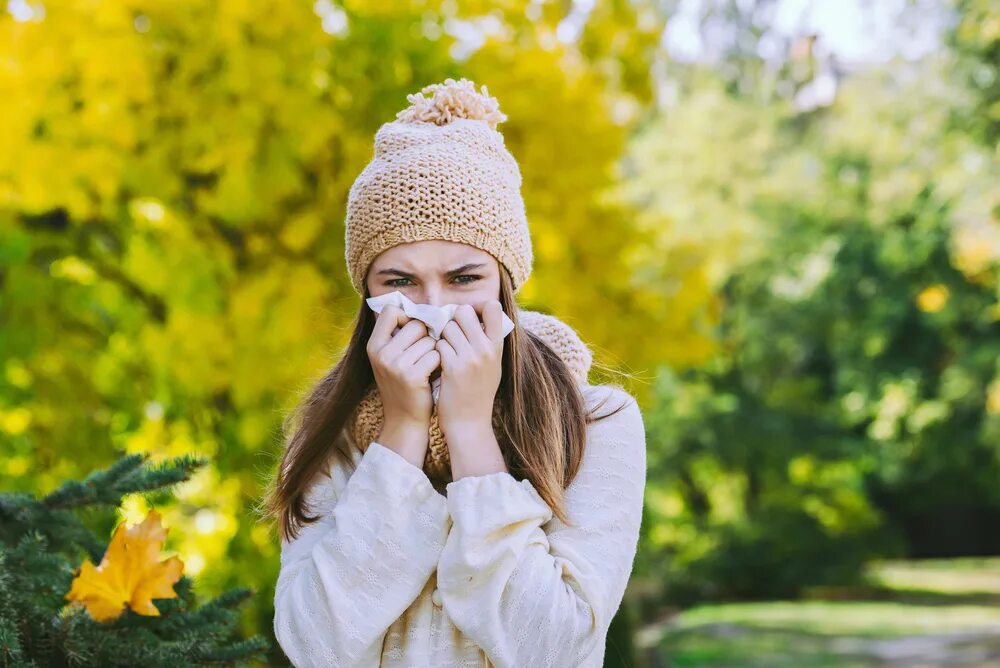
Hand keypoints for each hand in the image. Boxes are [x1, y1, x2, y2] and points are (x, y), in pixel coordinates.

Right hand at [366, 304, 439, 466]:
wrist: (404, 421)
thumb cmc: (404, 385)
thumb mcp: (390, 359)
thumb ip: (398, 335)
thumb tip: (420, 307)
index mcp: (373, 345)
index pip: (391, 310)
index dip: (408, 316)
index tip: (415, 331)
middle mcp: (380, 353)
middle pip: (416, 323)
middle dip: (427, 336)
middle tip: (425, 354)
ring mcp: (395, 364)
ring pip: (429, 339)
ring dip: (435, 351)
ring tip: (428, 367)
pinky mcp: (411, 376)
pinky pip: (436, 354)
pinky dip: (440, 363)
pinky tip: (434, 374)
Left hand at [434, 301, 504, 434]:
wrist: (469, 423)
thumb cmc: (478, 392)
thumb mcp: (493, 365)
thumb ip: (488, 341)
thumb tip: (478, 314)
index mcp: (498, 346)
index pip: (493, 307)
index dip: (477, 307)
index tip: (470, 318)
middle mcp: (486, 349)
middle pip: (463, 311)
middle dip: (454, 320)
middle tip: (452, 334)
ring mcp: (469, 358)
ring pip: (447, 327)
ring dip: (442, 336)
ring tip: (446, 351)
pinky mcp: (452, 368)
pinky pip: (438, 344)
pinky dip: (435, 351)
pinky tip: (439, 363)